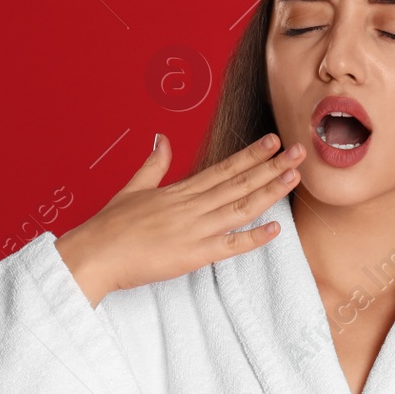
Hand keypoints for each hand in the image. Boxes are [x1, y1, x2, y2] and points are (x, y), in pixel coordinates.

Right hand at [55, 133, 305, 305]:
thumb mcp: (133, 188)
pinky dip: (253, 238)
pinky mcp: (192, 255)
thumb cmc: (110, 226)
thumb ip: (153, 164)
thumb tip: (161, 138)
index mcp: (179, 191)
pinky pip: (229, 246)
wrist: (94, 254)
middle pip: (239, 183)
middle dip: (271, 166)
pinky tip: (275, 228)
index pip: (223, 168)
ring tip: (294, 177)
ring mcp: (194, 229)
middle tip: (300, 152)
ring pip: (240, 207)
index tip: (273, 141)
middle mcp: (191, 206)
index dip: (251, 155)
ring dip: (269, 191)